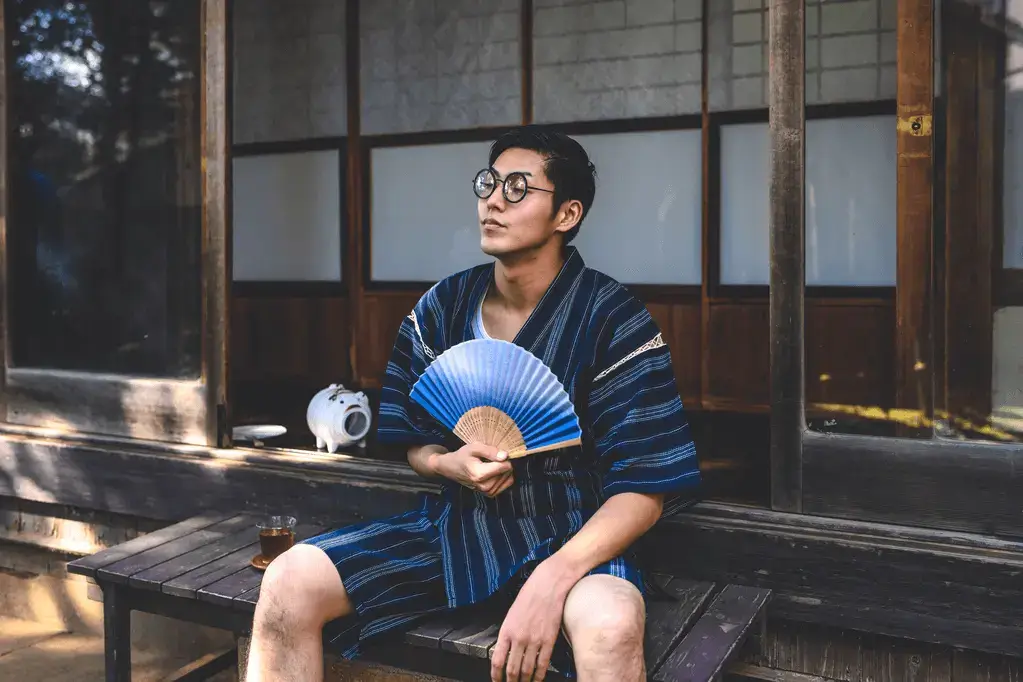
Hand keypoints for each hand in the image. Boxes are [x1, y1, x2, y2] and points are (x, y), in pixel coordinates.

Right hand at [433, 442, 514, 496]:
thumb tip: (505, 456)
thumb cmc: (463, 456)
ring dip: (503, 470)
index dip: (503, 457)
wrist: (452, 468)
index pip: (505, 466)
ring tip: (489, 465)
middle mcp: (484, 486)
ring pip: (508, 477)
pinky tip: (493, 472)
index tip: (494, 453)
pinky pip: (507, 483)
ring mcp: (487, 492)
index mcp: (480, 474)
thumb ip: (490, 451)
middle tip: (490, 459)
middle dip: (503, 463)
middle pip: (507, 472)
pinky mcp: (490, 494)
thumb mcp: (474, 447)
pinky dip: (503, 476)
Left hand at [491, 562, 567, 681]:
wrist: (548, 585)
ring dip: (524, 681)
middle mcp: (519, 638)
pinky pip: (542, 664)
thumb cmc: (529, 595)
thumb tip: (506, 650)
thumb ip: (508, 632)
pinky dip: (539, 675)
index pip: (497, 661)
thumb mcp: (511, 613)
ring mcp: (534, 640)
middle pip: (512, 669)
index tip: (496, 681)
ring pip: (527, 670)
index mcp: (506, 630)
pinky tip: (537, 679)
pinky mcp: (549, 640)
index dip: (496, 676)